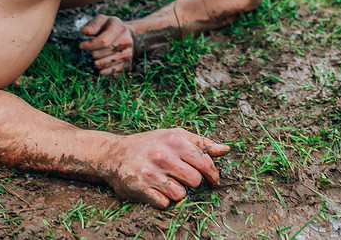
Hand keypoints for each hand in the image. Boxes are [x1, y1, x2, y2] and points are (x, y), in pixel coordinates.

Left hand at [79, 15, 134, 74]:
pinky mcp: (127, 65)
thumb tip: (85, 31)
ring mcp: (128, 54)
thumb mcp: (101, 20)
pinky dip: (102, 69)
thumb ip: (92, 25)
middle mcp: (126, 42)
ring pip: (103, 64)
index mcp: (119, 28)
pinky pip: (109, 72)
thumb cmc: (110, 27)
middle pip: (100, 54)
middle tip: (93, 48)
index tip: (82, 45)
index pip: (103, 41)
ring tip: (98, 54)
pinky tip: (102, 62)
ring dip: (96, 61)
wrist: (127, 34)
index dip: (89, 45)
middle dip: (92, 52)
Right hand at [107, 128, 230, 208]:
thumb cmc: (150, 144)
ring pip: (181, 194)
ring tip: (167, 182)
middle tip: (182, 178)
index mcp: (175, 140)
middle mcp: (163, 155)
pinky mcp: (141, 188)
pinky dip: (163, 200)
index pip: (205, 162)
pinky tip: (156, 190)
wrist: (114, 154)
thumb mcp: (175, 135)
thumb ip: (201, 143)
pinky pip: (165, 203)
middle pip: (195, 180)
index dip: (213, 174)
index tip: (213, 180)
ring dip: (177, 192)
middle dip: (192, 182)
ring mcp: (151, 172)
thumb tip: (226, 150)